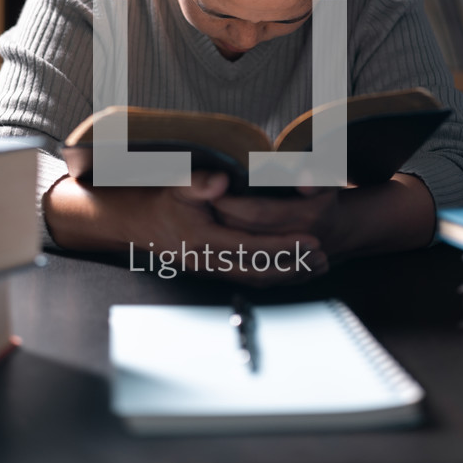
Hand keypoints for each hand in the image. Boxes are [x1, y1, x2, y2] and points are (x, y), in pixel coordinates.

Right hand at [132, 171, 328, 286]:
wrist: (139, 225)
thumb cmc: (162, 201)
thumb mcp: (177, 185)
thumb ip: (200, 182)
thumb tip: (223, 182)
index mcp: (205, 240)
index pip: (253, 247)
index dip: (284, 245)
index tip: (311, 240)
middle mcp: (210, 262)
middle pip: (260, 270)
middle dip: (294, 265)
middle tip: (323, 257)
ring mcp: (212, 271)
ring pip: (257, 279)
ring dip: (289, 275)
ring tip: (317, 266)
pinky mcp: (214, 272)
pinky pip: (249, 280)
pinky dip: (275, 277)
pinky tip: (294, 271)